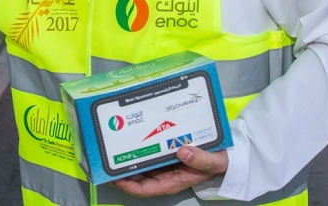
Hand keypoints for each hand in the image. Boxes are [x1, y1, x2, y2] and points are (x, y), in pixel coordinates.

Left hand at [111, 146, 227, 196]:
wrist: (227, 154)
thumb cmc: (220, 161)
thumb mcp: (215, 162)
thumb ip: (201, 159)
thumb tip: (182, 152)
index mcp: (173, 181)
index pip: (145, 188)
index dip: (127, 185)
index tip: (112, 177)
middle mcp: (164, 175)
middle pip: (137, 177)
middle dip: (119, 172)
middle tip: (101, 160)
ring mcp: (163, 165)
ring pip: (139, 166)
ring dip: (124, 160)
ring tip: (107, 149)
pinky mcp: (164, 153)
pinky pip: (146, 154)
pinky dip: (136, 149)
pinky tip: (125, 138)